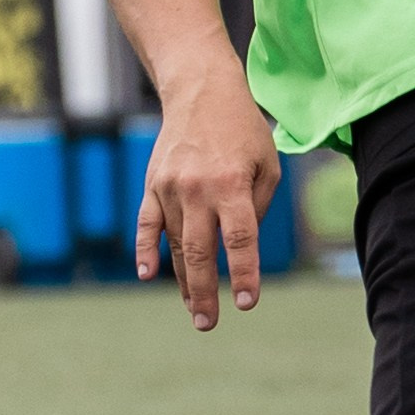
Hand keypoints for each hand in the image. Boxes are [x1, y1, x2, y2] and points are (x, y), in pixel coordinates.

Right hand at [134, 56, 279, 329]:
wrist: (201, 90)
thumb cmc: (243, 131)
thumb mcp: (268, 165)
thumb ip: (257, 208)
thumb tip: (240, 249)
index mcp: (233, 185)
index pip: (240, 241)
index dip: (242, 275)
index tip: (245, 303)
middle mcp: (199, 189)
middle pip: (200, 252)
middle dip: (204, 292)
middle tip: (208, 324)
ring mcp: (171, 188)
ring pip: (175, 245)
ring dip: (183, 281)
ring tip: (194, 310)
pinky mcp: (152, 185)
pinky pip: (147, 224)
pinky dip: (146, 250)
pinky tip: (147, 275)